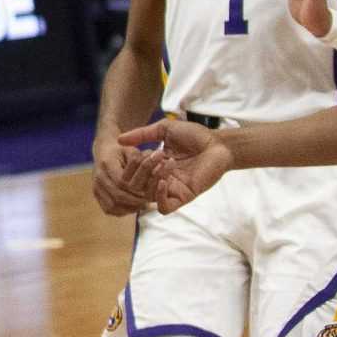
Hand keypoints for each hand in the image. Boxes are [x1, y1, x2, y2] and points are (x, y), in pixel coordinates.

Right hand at [90, 131, 151, 215]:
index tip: (149, 194)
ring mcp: (95, 186)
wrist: (104, 151)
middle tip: (148, 203)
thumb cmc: (123, 150)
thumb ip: (141, 161)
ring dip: (128, 208)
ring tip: (140, 206)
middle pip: (117, 196)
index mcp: (106, 163)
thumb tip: (154, 173)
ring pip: (112, 205)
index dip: (136, 191)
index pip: (122, 182)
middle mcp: (98, 176)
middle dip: (135, 201)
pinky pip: (108, 208)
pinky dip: (121, 211)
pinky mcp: (96, 194)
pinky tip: (131, 207)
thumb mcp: (133, 151)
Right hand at [115, 119, 232, 213]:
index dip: (131, 166)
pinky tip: (163, 181)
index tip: (137, 152)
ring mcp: (172, 189)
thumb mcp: (163, 130)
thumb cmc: (195, 135)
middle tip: (153, 156)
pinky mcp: (184, 196)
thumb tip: (119, 140)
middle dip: (140, 171)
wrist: (218, 143)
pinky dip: (159, 197)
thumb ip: (141, 134)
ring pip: (148, 197)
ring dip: (151, 180)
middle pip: (137, 187)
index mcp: (155, 166)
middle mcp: (161, 179)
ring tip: (164, 163)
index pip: (133, 174)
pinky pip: (164, 207)